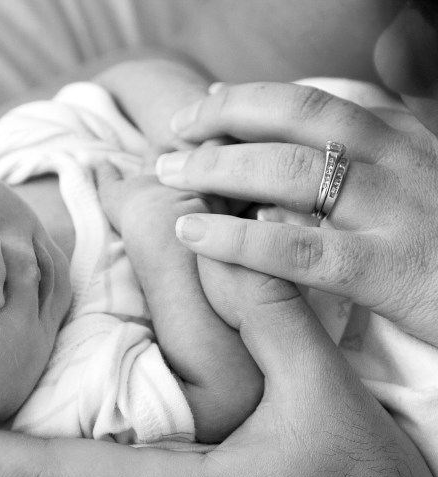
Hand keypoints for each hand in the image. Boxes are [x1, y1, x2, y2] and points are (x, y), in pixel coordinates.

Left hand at [154, 81, 437, 346]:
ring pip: (291, 173)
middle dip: (226, 118)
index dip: (254, 100)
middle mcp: (400, 165)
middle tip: (174, 133)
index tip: (207, 105)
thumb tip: (329, 111)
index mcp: (406, 143)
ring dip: (219, 167)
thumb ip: (382, 149)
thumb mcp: (428, 181)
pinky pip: (298, 250)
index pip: (318, 105)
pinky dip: (237, 239)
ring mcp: (396, 215)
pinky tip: (193, 235)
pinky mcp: (389, 272)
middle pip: (298, 120)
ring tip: (168, 174)